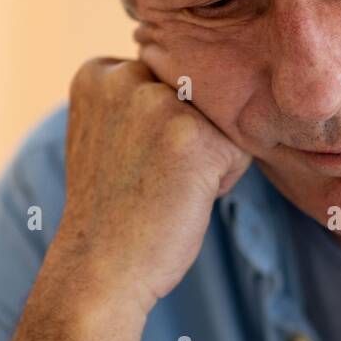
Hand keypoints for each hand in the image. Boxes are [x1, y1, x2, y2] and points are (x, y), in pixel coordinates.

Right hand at [51, 57, 251, 310]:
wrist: (100, 268)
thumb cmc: (116, 205)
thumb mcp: (112, 130)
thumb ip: (144, 95)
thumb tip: (222, 72)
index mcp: (99, 71)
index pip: (172, 76)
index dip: (165, 123)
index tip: (133, 158)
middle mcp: (126, 75)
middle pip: (201, 94)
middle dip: (192, 133)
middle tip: (152, 175)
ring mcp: (158, 104)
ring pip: (223, 118)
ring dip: (211, 154)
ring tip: (168, 184)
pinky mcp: (195, 136)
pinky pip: (241, 147)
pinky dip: (225, 177)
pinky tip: (186, 196)